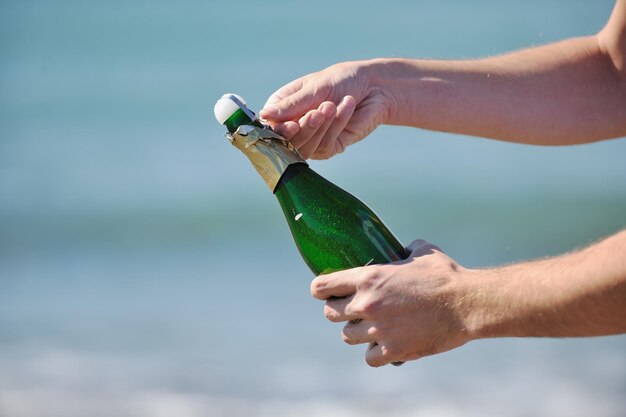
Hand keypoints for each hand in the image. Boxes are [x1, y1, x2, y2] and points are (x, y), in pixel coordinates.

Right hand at [260, 60, 392, 159]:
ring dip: (320, 127)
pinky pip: (325, 146)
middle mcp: (295, 125)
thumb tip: (264, 115)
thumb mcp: (315, 88)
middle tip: (319, 112)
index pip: (271, 126)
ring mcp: (312, 138)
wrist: (376, 87)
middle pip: (287, 142)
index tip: (292, 126)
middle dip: (305, 128)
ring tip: (332, 105)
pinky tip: (346, 107)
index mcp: (284, 107)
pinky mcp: (330, 147)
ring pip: (305, 148)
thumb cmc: (343, 80)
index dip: (279, 130)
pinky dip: (336, 126)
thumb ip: (291, 104)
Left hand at [310, 240, 473, 366]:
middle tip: (353, 310)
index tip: (324, 292)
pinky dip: (375, 354)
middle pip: (330, 314)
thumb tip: (400, 251)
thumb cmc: (446, 275)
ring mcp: (378, 330)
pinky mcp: (393, 351)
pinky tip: (386, 345)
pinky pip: (369, 358)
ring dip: (357, 332)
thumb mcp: (421, 251)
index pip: (322, 286)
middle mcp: (366, 304)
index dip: (321, 289)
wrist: (467, 304)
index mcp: (368, 278)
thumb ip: (403, 251)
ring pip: (347, 337)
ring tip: (372, 328)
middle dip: (339, 311)